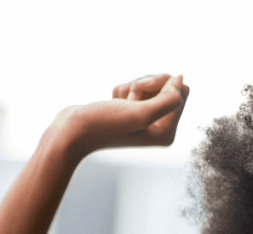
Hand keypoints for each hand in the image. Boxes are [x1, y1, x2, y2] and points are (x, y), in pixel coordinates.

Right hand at [51, 74, 188, 157]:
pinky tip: (111, 103)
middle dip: (146, 84)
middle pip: (168, 86)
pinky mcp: (131, 110)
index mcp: (167, 133)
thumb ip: (168, 100)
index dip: (161, 85)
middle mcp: (160, 128)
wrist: (70, 132)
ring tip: (117, 102)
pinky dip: (120, 91)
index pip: (182, 91)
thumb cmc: (103, 124)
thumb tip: (182, 80)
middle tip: (129, 98)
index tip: (139, 95)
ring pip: (150, 84)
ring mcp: (145, 119)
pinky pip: (134, 88)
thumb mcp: (140, 113)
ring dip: (131, 87)